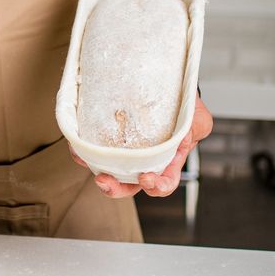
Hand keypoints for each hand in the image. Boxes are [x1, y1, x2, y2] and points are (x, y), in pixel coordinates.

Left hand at [69, 93, 213, 199]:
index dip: (156, 186)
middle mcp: (145, 161)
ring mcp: (126, 152)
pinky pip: (96, 150)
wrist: (168, 87)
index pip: (164, 183)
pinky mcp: (110, 140)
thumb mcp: (197, 119)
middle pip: (129, 185)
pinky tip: (77, 144)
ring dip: (94, 169)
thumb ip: (196, 127)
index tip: (147, 178)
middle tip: (105, 181)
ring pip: (108, 170)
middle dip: (116, 189)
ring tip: (84, 159)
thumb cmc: (184, 108)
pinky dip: (85, 150)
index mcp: (168, 162)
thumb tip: (186, 136)